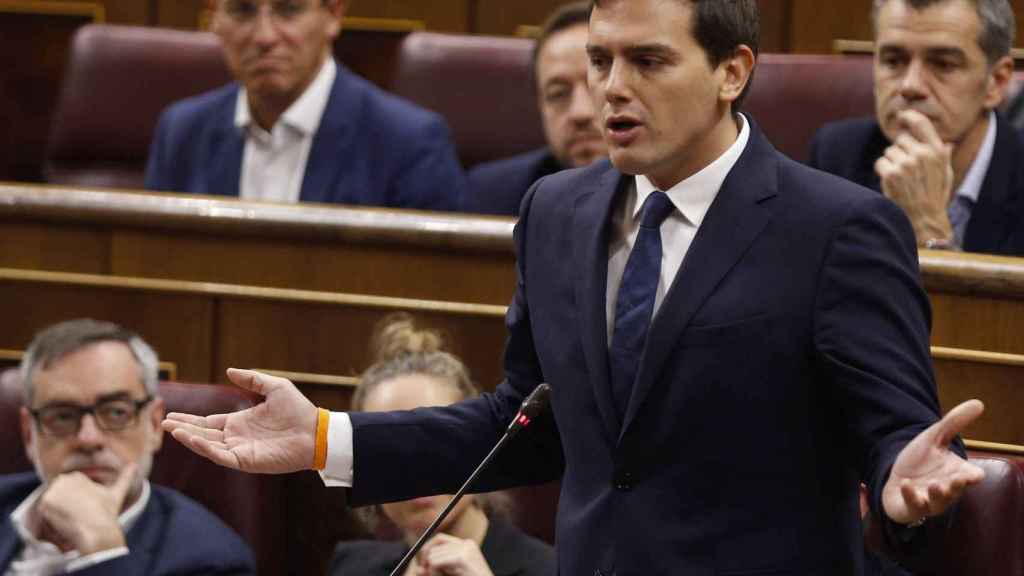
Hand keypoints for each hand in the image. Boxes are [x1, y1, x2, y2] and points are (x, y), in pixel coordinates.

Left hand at [35, 463, 135, 553]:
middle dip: (64, 507)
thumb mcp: (117, 493)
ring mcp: (53, 490)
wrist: (96, 529)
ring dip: (58, 513)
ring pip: (50, 505)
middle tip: (77, 517)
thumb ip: (125, 477)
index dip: (74, 504)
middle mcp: (63, 480)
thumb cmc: (107, 513)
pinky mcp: (46, 502)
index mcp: (77, 476)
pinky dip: (51, 519)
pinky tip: (64, 522)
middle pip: (57, 497)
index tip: (83, 512)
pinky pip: (44, 513)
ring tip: (72, 520)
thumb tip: (135, 465)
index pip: (67, 491)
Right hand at [162, 368, 317, 473]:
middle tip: (163, 423)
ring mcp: (240, 450)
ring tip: (172, 431)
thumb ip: (252, 379)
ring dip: (190, 439)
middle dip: (183, 429)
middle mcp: (236, 437)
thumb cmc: (298, 410)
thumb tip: (229, 370)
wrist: (315, 431)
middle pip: (203, 434)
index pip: (208, 422)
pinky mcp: (246, 461)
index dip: (190, 420)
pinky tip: (193, 440)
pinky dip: (206, 449)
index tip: (171, 415)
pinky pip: (221, 457)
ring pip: (208, 447)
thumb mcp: (274, 387)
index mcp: (240, 422)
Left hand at [414, 533, 494, 575]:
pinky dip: (434, 573)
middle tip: (427, 573)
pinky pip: (435, 563)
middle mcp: (467, 544)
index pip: (440, 539)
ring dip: (432, 571)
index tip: (423, 564)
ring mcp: (465, 550)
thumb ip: (435, 571)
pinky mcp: (462, 559)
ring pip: (433, 556)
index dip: (428, 549)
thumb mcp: (450, 575)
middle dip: (427, 562)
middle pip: (434, 546)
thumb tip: (418, 569)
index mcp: (467, 546)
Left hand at [874, 109, 954, 245]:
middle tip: (907, 170)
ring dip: (891, 163)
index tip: (902, 116)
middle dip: (900, 151)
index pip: (920, 123)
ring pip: (889, 152)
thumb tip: (948, 143)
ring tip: (902, 179)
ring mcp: (906, 164)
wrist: (924, 219)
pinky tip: (892, 183)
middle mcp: (922, 154)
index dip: (909, 117)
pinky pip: (880, 163)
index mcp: (937, 151)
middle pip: (900, 140)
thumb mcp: (945, 175)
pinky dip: (883, 171)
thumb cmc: (934, 197)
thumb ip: (943, 157)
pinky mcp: (891, 174)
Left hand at [882, 400, 985, 524]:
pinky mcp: (911, 507)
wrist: (896, 476)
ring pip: (938, 503)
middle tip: (957, 479)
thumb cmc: (921, 459)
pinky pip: (913, 506)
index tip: (975, 475)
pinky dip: (910, 496)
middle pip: (956, 490)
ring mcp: (929, 501)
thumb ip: (954, 423)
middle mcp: (946, 490)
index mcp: (957, 474)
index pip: (971, 477)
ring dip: (937, 494)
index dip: (973, 476)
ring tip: (936, 485)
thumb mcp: (935, 438)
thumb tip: (978, 403)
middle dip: (956, 486)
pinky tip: (906, 484)